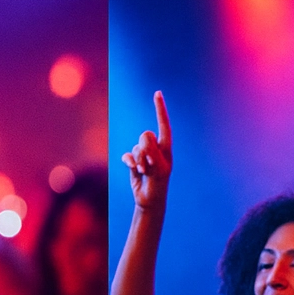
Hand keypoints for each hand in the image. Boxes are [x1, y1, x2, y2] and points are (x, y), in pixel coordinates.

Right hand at [121, 91, 172, 212]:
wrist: (150, 200)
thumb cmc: (158, 185)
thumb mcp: (159, 169)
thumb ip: (152, 153)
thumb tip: (144, 141)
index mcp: (166, 148)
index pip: (164, 125)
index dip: (160, 109)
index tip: (157, 93)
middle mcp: (156, 148)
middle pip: (145, 136)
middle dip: (145, 149)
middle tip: (150, 165)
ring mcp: (144, 154)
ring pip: (136, 146)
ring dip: (139, 160)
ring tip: (144, 172)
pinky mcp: (134, 161)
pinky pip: (127, 154)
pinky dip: (130, 162)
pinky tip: (133, 170)